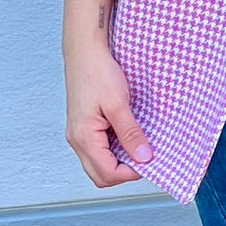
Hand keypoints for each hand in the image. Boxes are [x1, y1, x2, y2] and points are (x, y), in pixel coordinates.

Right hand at [63, 40, 151, 185]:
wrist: (84, 50)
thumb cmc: (97, 72)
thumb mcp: (118, 103)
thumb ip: (130, 133)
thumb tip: (143, 157)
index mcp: (84, 137)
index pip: (107, 174)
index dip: (130, 173)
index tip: (149, 161)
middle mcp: (77, 140)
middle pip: (100, 175)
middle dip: (123, 172)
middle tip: (144, 156)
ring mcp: (77, 134)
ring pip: (98, 163)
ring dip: (118, 161)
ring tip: (137, 144)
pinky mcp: (82, 126)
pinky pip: (97, 149)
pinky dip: (112, 149)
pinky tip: (126, 135)